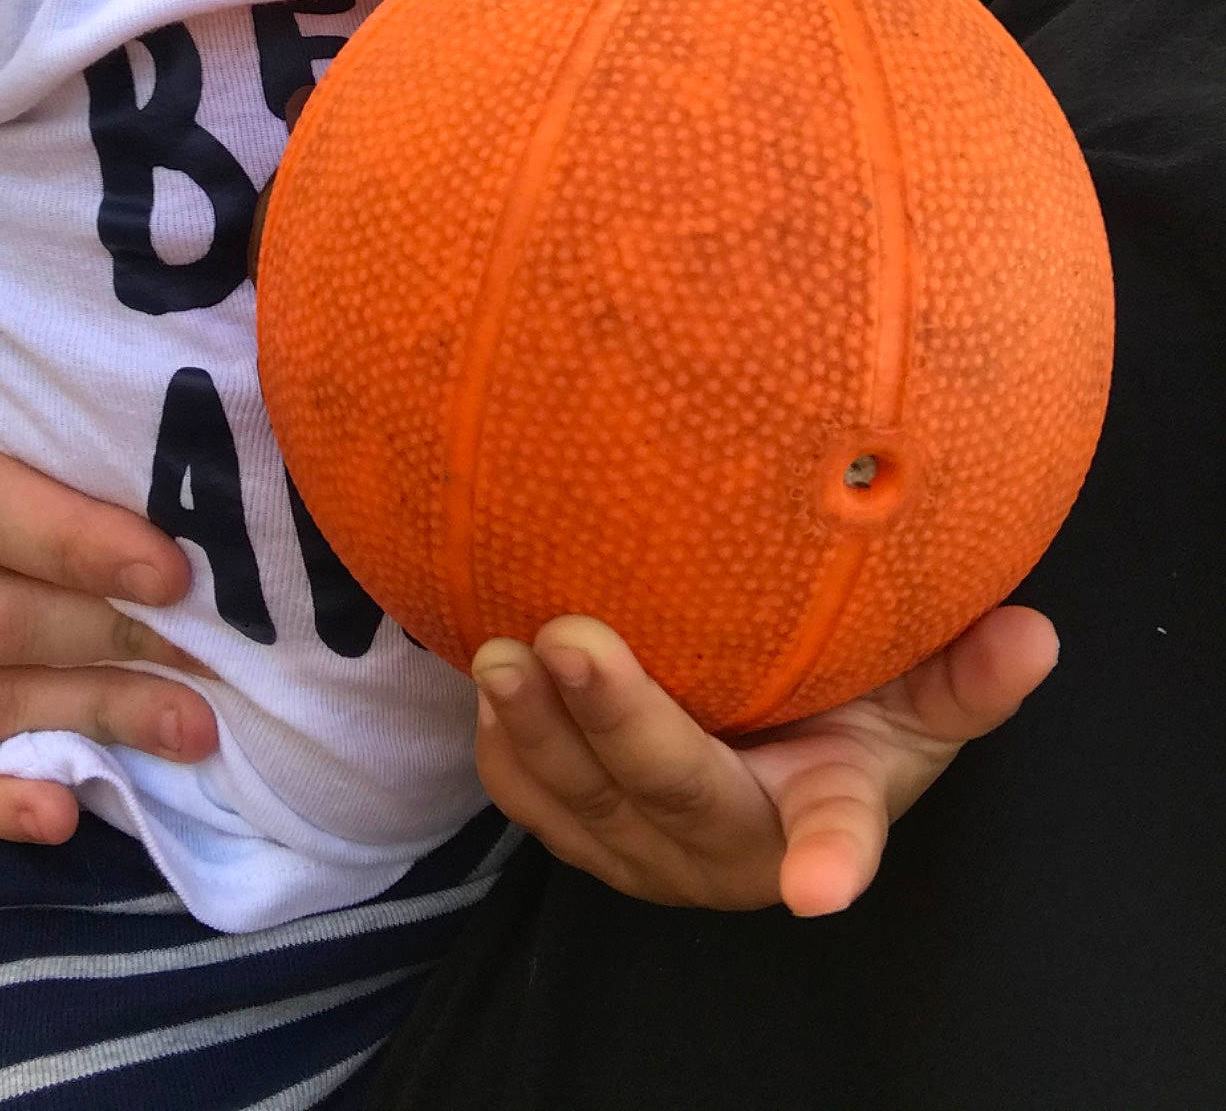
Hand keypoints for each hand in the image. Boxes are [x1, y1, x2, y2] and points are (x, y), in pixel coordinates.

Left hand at [472, 606, 1057, 916]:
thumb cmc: (845, 712)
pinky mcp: (580, 828)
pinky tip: (486, 678)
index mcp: (821, 814)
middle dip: (618, 724)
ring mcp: (643, 848)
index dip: (828, 862)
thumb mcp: (917, 701)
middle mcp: (724, 847)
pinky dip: (505, 744)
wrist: (762, 741)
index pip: (836, 842)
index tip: (817, 888)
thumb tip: (1034, 633)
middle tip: (571, 640)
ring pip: (581, 801)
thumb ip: (965, 674)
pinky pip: (530, 796)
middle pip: (671, 794)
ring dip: (535, 730)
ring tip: (501, 654)